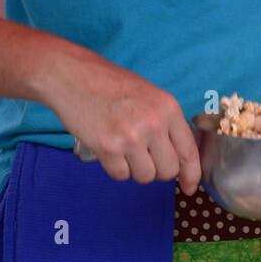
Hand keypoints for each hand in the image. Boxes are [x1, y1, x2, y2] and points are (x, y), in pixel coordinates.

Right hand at [49, 52, 200, 192]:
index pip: (188, 152)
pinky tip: (107, 147)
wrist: (69, 74)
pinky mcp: (108, 148)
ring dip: (134, 169)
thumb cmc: (108, 84)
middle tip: (141, 154)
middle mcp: (153, 123)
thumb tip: (181, 162)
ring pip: (145, 177)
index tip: (189, 187)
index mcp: (167, 108)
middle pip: (168, 171)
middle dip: (156, 169)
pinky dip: (114, 167)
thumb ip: (167, 125)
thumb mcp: (148, 96)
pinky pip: (121, 175)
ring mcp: (131, 136)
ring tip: (122, 146)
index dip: (191, 175)